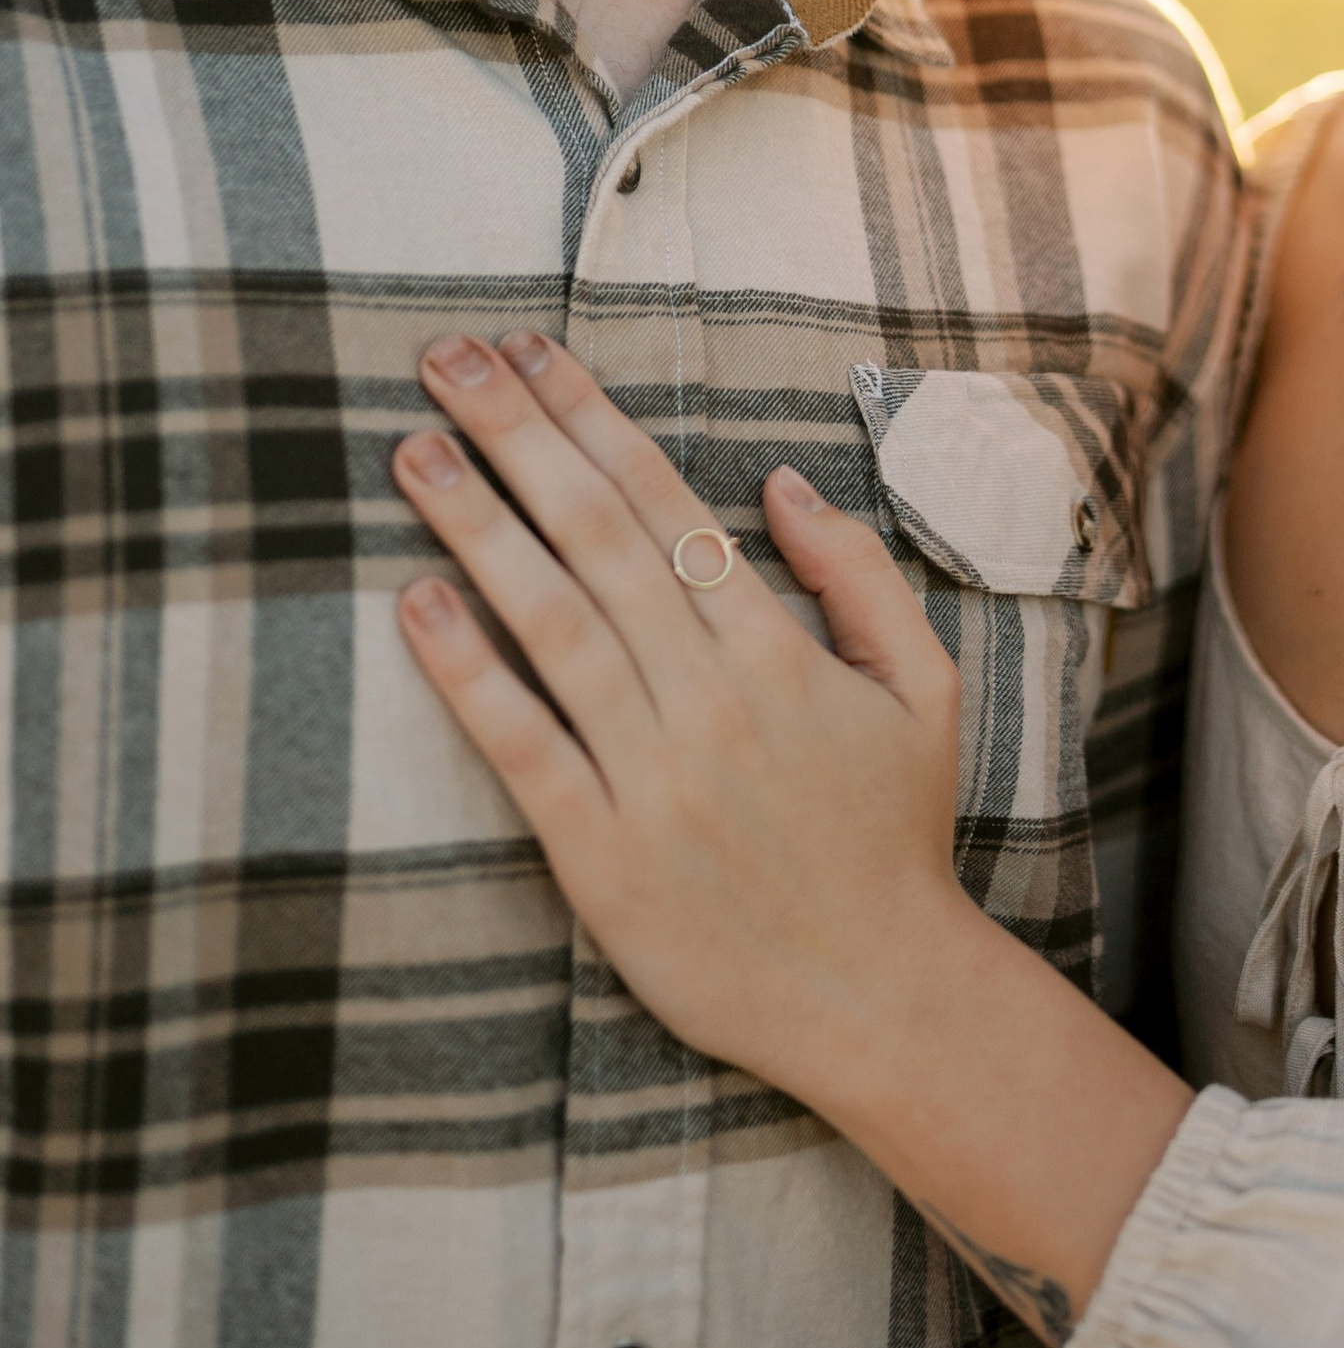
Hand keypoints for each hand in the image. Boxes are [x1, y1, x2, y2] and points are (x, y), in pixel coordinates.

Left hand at [391, 330, 966, 1106]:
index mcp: (779, 649)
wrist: (883, 994)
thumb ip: (858, 575)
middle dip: (518, 438)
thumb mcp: (924, 687)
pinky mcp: (602, 856)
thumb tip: (780, 482)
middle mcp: (710, 696)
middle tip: (447, 362)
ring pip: (553, 624)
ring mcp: (653, 775)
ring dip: (477, 527)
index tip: (532, 353)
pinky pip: (525, 748)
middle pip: (596, 538)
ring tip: (415, 450)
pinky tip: (418, 604)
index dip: (591, 421)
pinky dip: (470, 673)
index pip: (665, 503)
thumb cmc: (897, 836)